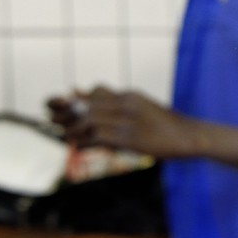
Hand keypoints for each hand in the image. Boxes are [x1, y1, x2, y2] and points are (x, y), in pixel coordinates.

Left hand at [45, 87, 201, 159]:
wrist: (189, 136)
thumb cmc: (165, 127)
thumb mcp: (143, 110)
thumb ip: (120, 108)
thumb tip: (102, 110)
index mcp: (129, 95)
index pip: (94, 92)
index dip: (73, 98)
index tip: (55, 103)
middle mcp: (126, 104)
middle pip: (87, 104)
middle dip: (65, 111)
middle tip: (48, 117)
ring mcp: (128, 120)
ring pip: (90, 119)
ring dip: (72, 127)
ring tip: (62, 134)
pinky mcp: (130, 137)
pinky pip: (99, 135)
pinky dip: (85, 139)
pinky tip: (77, 145)